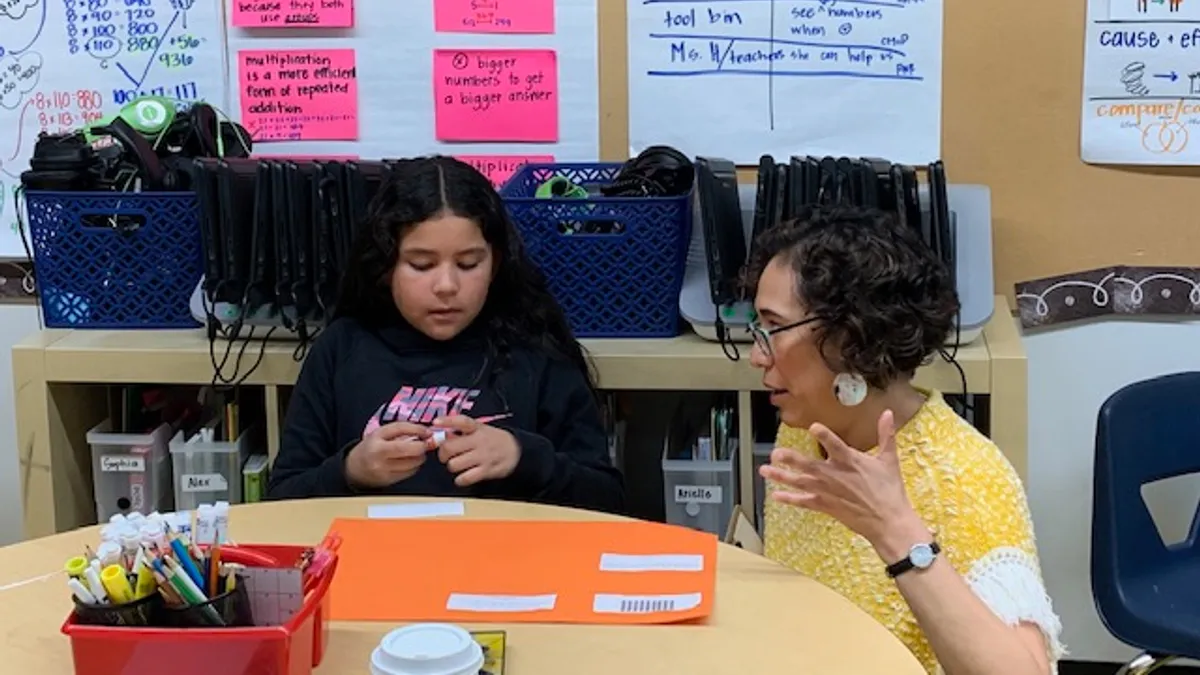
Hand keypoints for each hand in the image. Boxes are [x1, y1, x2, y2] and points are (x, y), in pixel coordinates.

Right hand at [344, 421, 430, 488]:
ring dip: (420, 457)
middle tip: (424, 444)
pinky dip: (414, 466)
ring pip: (412, 463)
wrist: (354, 468)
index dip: (417, 430)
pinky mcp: (389, 480)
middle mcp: (379, 455)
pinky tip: (409, 462)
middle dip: (421, 446)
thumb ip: (402, 430)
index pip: (400, 431)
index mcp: (376, 440)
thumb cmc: (371, 448)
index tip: (427, 432)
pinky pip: (409, 472)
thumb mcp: (381, 433)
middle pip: (409, 450)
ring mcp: (384, 470)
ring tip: (415, 453)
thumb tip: (425, 431)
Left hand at [432, 415, 520, 486]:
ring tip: (458, 465)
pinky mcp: (486, 471)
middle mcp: (479, 440)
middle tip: (445, 456)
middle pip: (449, 447)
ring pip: (454, 464)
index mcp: (477, 428)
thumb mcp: (480, 429)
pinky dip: (460, 479)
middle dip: (443, 454)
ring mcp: (483, 456)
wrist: (516, 451)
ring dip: (452, 466)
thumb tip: (441, 436)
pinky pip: (465, 478)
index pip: (461, 421)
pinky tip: (463, 476)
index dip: (447, 421)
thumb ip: (462, 431)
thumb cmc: (492, 440)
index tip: (436, 422)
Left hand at [759, 410, 924, 551]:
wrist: (888, 521)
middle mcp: (835, 475)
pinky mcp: (826, 506)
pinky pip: (804, 502)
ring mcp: (828, 491)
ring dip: (781, 476)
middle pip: (809, 465)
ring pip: (800, 482)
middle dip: (791, 459)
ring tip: (764, 471)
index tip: (812, 427)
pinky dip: (789, 499)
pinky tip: (776, 495)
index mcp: (850, 461)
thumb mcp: (889, 459)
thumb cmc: (889, 490)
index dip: (824, 436)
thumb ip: (886, 434)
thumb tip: (888, 413)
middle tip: (775, 454)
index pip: (835, 445)